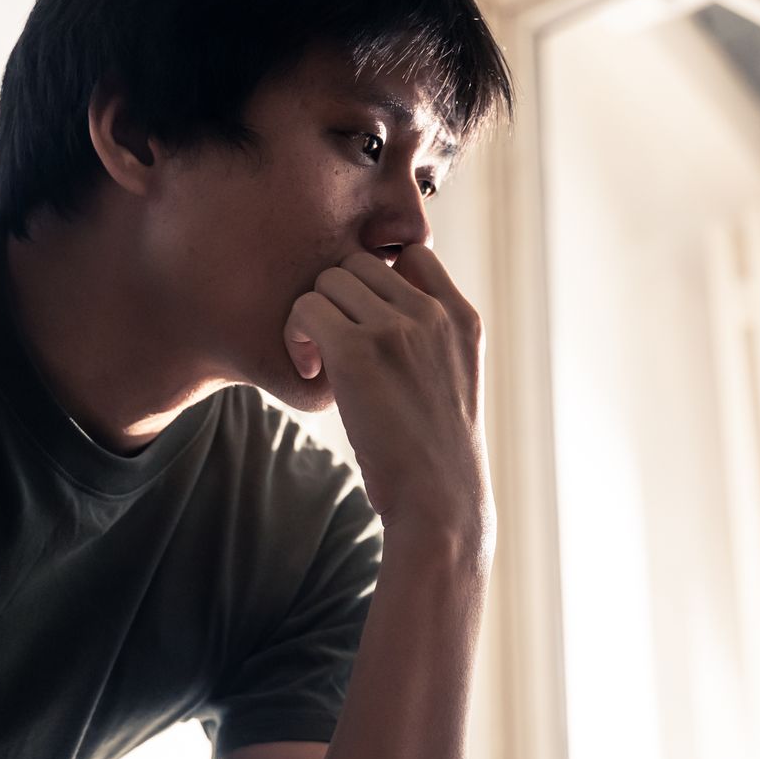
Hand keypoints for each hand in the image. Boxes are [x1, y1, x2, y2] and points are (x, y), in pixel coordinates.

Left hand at [283, 247, 491, 540]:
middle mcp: (433, 313)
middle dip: (340, 299)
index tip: (366, 322)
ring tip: (320, 363)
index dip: (380, 279)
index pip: (414, 254)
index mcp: (463, 318)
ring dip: (315, 317)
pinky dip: (296, 336)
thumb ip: (432, 340)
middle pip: (361, 262)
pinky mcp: (358, 350)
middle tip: (333, 347)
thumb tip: (385, 317)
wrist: (441, 504)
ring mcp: (397, 328)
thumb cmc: (437, 457)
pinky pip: (306, 309)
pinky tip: (310, 373)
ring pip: (329, 280)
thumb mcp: (455, 383)